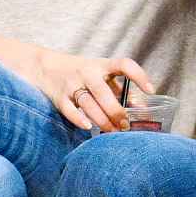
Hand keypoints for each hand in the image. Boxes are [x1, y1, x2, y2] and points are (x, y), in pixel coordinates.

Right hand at [32, 51, 153, 132]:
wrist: (45, 67)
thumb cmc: (82, 73)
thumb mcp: (102, 76)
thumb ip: (121, 91)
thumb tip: (142, 109)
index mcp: (102, 65)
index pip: (124, 64)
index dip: (139, 76)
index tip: (151, 90)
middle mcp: (87, 72)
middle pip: (103, 92)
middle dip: (116, 111)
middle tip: (125, 126)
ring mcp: (71, 84)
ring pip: (88, 103)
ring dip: (102, 120)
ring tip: (113, 131)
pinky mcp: (59, 97)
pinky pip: (69, 109)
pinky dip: (78, 119)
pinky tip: (89, 128)